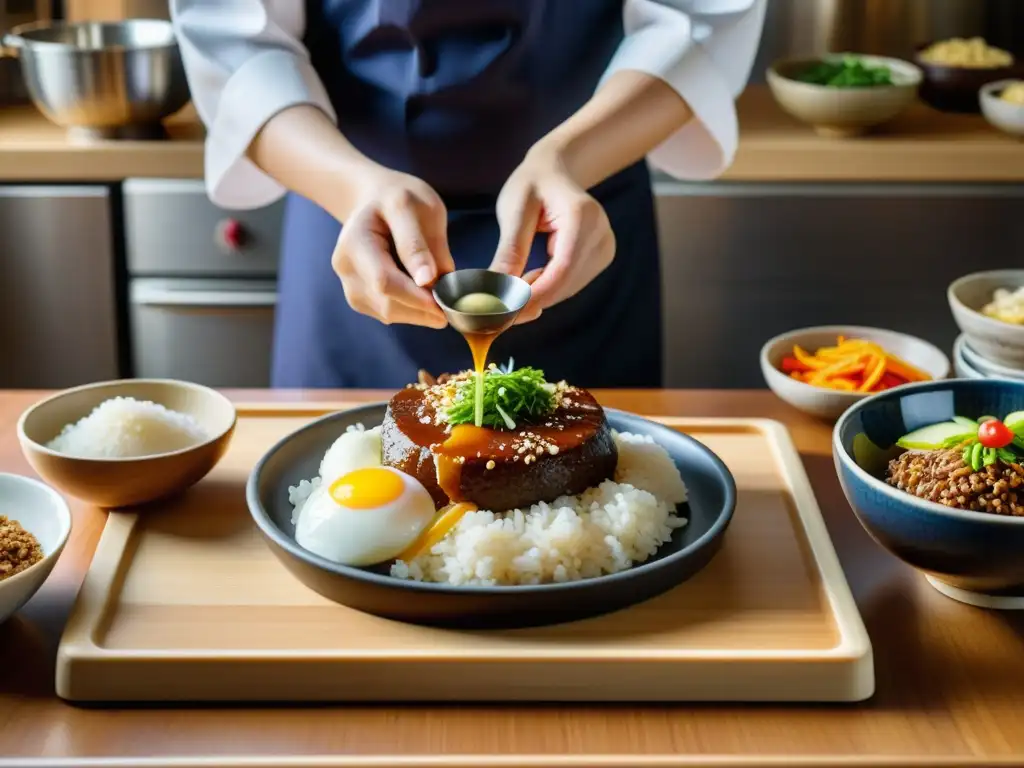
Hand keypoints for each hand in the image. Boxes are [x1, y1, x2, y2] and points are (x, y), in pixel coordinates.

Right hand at [332, 169, 452, 327]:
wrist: (376, 201)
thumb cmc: (399, 199)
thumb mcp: (415, 207)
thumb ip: (420, 244)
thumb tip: (428, 281)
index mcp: (355, 240)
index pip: (384, 280)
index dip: (416, 297)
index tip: (446, 302)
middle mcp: (345, 266)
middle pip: (386, 302)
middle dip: (423, 308)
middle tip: (453, 302)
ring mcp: (349, 284)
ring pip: (388, 313)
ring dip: (419, 312)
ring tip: (441, 294)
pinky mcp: (359, 298)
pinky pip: (388, 314)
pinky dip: (411, 310)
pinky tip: (424, 295)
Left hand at [490, 144, 614, 322]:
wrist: (555, 171)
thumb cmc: (532, 183)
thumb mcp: (515, 210)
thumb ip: (510, 250)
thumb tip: (499, 291)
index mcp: (584, 217)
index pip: (562, 269)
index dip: (534, 294)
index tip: (504, 309)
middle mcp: (601, 235)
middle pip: (565, 284)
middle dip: (531, 299)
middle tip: (496, 306)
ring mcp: (604, 248)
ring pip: (567, 289)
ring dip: (537, 296)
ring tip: (509, 286)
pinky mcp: (599, 258)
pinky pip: (570, 284)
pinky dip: (546, 288)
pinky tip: (527, 278)